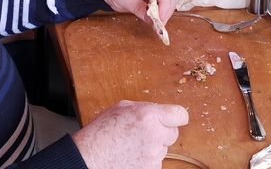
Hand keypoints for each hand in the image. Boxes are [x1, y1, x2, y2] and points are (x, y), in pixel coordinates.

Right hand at [72, 101, 187, 168]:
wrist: (89, 157)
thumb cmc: (101, 132)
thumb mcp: (122, 108)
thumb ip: (146, 109)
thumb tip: (160, 113)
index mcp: (148, 115)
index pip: (181, 115)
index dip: (176, 117)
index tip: (172, 119)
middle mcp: (154, 135)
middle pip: (173, 133)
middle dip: (162, 132)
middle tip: (143, 133)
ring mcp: (153, 155)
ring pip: (163, 149)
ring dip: (153, 147)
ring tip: (131, 146)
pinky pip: (156, 162)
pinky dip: (147, 160)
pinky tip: (131, 156)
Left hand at [102, 0, 174, 22]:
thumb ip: (138, 8)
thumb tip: (152, 21)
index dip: (164, 5)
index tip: (160, 19)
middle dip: (166, 10)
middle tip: (160, 24)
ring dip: (166, 12)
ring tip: (158, 23)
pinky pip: (165, 2)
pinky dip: (163, 12)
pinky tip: (157, 19)